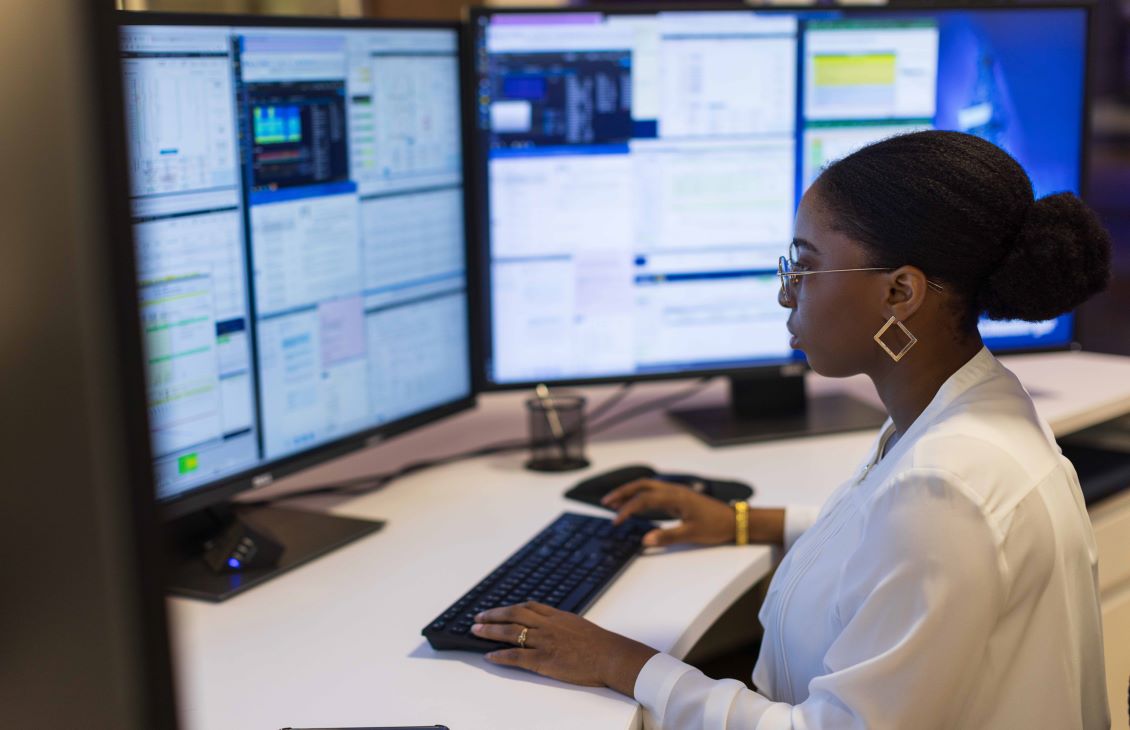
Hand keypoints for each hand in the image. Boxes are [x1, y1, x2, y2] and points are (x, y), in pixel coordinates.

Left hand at [471, 601, 657, 694]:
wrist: (610, 656)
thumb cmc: (600, 644)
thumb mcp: (579, 625)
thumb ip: (563, 624)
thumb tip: (554, 626)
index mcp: (557, 616)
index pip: (528, 606)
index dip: (510, 607)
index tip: (498, 609)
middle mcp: (547, 625)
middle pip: (513, 615)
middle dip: (493, 615)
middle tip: (478, 617)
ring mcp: (544, 641)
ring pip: (510, 632)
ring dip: (490, 631)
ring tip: (475, 631)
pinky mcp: (543, 659)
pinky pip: (516, 656)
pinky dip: (500, 655)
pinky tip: (489, 656)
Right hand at [601, 478, 736, 546]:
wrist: (734, 521)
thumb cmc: (716, 526)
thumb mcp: (692, 534)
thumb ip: (667, 537)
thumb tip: (645, 540)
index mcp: (675, 496)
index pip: (643, 499)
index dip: (627, 509)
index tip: (616, 520)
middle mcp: (673, 490)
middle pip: (642, 485)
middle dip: (622, 492)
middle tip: (606, 502)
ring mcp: (676, 492)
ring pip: (647, 486)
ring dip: (630, 492)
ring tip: (615, 502)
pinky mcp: (679, 497)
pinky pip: (654, 491)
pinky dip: (641, 495)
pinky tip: (636, 504)